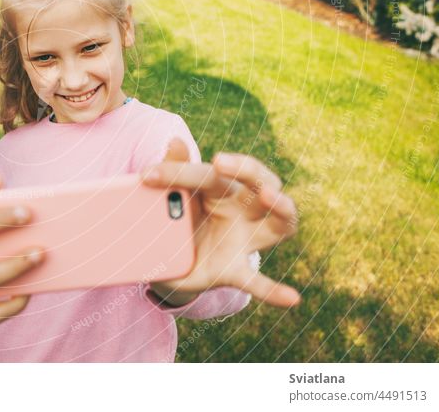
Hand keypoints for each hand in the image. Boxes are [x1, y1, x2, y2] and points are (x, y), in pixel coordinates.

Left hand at [141, 139, 299, 307]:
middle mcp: (244, 207)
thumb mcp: (171, 197)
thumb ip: (174, 170)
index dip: (178, 171)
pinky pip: (258, 280)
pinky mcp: (235, 269)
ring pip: (281, 219)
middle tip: (220, 161)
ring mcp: (246, 238)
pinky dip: (274, 289)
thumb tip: (175, 140)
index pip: (209, 173)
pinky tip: (291, 299)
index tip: (146, 175)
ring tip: (270, 197)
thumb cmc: (179, 217)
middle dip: (247, 168)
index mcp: (223, 186)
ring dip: (281, 205)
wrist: (171, 259)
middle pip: (262, 181)